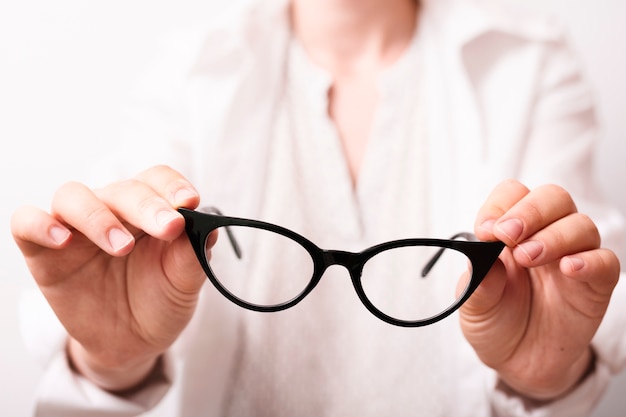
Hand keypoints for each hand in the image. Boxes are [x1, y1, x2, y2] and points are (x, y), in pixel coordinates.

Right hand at [11, 165, 205, 391]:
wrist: (131, 343)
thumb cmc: (159, 302)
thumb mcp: (183, 284)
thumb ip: (192, 255)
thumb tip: (209, 227)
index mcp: (149, 210)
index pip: (157, 179)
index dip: (172, 185)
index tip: (189, 202)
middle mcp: (112, 211)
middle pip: (123, 189)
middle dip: (147, 205)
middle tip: (168, 227)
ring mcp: (76, 228)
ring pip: (74, 196)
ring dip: (98, 216)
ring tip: (120, 246)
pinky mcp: (44, 251)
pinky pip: (28, 222)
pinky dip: (41, 224)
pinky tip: (62, 239)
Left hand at [461, 179, 619, 399]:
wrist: (517, 362)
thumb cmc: (495, 322)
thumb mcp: (473, 304)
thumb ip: (477, 280)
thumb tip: (483, 254)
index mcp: (510, 233)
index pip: (513, 195)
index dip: (500, 206)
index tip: (486, 231)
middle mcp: (544, 237)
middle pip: (552, 198)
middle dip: (530, 211)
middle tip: (508, 236)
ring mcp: (572, 258)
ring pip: (580, 225)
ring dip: (553, 236)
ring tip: (529, 258)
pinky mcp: (595, 285)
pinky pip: (605, 261)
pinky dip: (589, 260)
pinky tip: (568, 269)